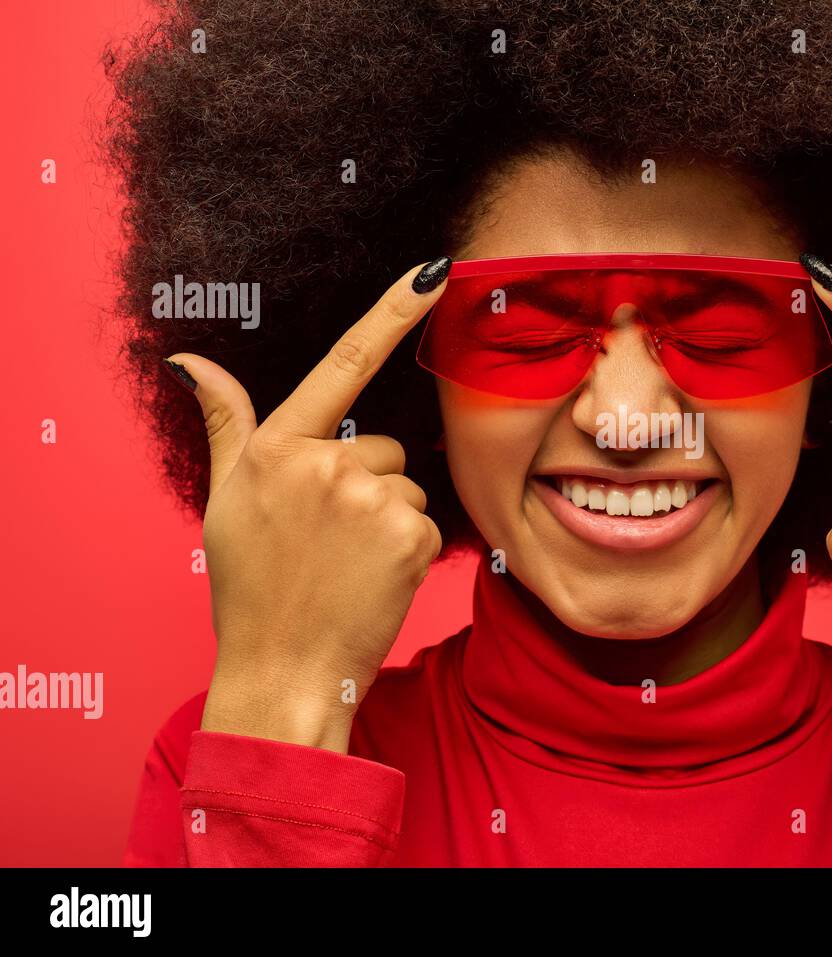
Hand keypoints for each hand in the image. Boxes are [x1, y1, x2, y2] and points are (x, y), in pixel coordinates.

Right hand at [169, 262, 449, 751]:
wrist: (284, 669)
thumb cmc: (253, 587)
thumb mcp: (227, 501)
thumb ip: (228, 426)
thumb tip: (193, 362)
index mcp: (277, 448)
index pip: (343, 364)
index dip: (391, 312)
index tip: (433, 270)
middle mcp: (324, 463)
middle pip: (381, 446)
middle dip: (366, 481)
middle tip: (331, 537)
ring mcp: (369, 497)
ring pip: (405, 483)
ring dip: (388, 515)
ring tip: (348, 561)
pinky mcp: (409, 533)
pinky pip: (426, 519)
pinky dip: (409, 547)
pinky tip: (374, 577)